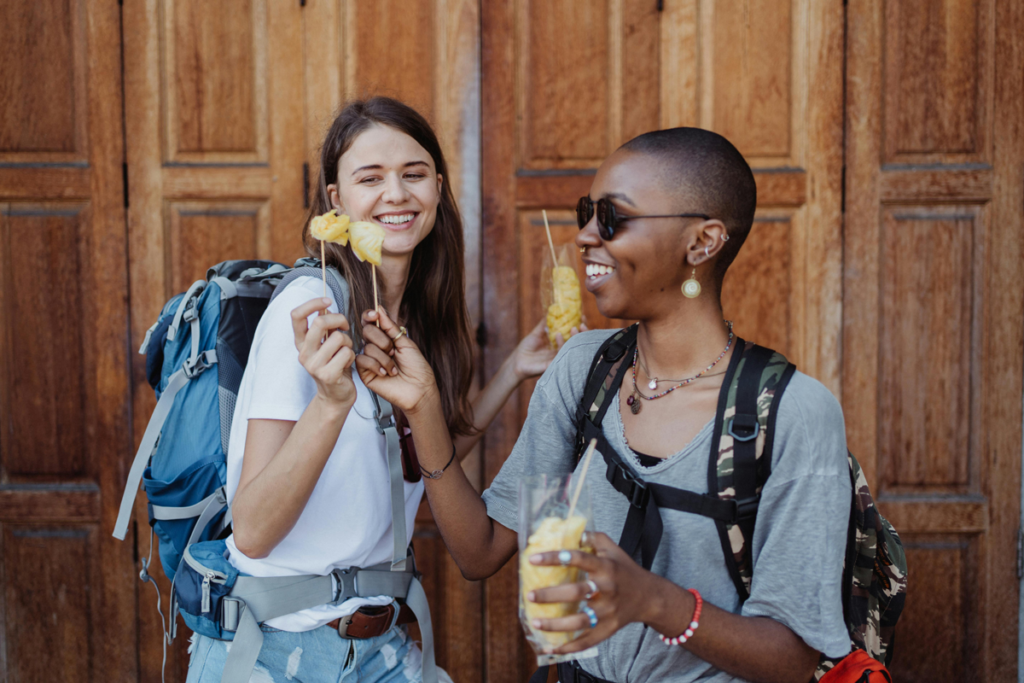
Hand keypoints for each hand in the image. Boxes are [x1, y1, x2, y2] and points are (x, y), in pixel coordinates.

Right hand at [291, 298, 356, 409]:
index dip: (312, 303)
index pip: (296, 315)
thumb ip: (324, 327)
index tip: (327, 300)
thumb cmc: (334, 365)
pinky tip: (348, 363)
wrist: (336, 396)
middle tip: (345, 326)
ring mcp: (314, 365)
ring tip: (346, 351)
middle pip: (320, 322)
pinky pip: (346, 353)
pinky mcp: (327, 375)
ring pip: (338, 337)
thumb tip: (325, 305)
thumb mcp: (326, 344)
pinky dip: (352, 355)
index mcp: (301, 343)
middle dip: (339, 319)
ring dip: (348, 341)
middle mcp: (303, 353)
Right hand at [355, 309, 439, 414]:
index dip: (369, 316)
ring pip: (367, 347)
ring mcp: (369, 359)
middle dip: (383, 340)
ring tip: (394, 368)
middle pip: (367, 331)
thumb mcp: (405, 342)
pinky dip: (376, 365)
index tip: (374, 315)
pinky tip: (385, 373)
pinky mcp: (364, 373)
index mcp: (385, 338)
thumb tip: (379, 308)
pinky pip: (361, 360)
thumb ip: (390, 326)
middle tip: (393, 352)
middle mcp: (375, 347)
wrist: (419, 388)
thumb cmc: (416, 367)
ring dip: (384, 358)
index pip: (370, 322)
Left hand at [512, 318, 588, 380]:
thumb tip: (550, 310)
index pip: (572, 334)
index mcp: (559, 343)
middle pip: (576, 342)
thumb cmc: (526, 348)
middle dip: (582, 332)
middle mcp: (561, 350)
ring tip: (572, 327)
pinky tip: (558, 335)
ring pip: (571, 347)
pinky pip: (561, 354)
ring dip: (574, 337)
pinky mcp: (554, 364)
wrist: (517, 361)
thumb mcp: (536, 333)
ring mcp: (558, 357)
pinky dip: (561, 344)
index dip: (578, 326)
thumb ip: (544, 324)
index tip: (582, 316)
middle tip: (582, 323)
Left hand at [525, 532, 659, 654]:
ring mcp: (607, 612)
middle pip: (576, 593)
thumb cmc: (625, 570)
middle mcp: (607, 589)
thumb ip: (592, 537)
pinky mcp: (608, 630)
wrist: (649, 597)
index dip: (555, 558)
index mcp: (606, 567)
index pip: (579, 559)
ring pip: (579, 621)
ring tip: (534, 622)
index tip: (533, 559)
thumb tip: (569, 530)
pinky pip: (586, 641)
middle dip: (551, 595)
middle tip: (530, 595)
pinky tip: (550, 648)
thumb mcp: (612, 549)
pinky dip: (568, 648)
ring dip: (555, 624)